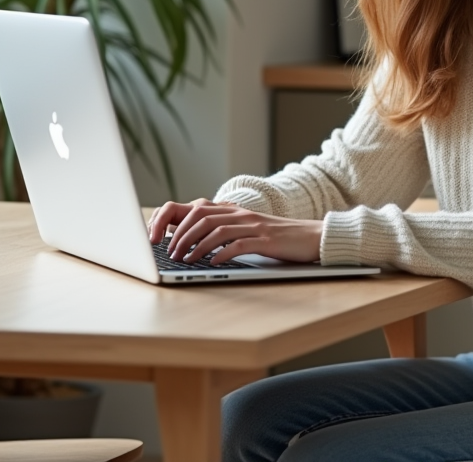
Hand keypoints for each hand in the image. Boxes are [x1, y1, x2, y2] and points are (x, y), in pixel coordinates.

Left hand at [147, 198, 322, 264]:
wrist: (311, 236)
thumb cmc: (277, 237)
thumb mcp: (248, 229)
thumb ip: (225, 230)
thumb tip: (193, 243)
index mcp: (234, 211)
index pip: (197, 210)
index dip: (176, 222)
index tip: (162, 239)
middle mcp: (241, 214)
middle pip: (202, 218)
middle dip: (181, 235)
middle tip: (171, 253)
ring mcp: (254, 226)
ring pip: (217, 230)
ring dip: (197, 246)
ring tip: (185, 259)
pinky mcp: (266, 240)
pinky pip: (239, 245)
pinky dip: (222, 254)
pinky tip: (213, 263)